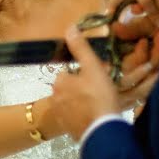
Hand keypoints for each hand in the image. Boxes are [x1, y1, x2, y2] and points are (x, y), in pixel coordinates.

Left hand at [52, 26, 158, 141]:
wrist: (103, 130)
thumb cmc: (99, 95)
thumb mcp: (92, 67)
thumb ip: (80, 47)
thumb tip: (70, 28)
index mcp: (59, 82)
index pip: (69, 72)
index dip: (84, 74)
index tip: (96, 79)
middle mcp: (55, 99)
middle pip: (70, 88)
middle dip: (82, 89)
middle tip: (100, 93)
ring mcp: (61, 116)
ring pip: (72, 104)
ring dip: (82, 104)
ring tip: (99, 106)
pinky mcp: (68, 130)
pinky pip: (76, 119)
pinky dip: (83, 118)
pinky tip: (96, 118)